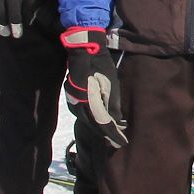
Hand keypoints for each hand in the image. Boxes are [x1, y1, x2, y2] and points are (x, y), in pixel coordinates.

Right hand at [61, 26, 127, 150]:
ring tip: (112, 133)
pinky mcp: (71, 99)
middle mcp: (77, 104)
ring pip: (87, 120)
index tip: (122, 142)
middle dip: (106, 134)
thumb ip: (113, 105)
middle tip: (118, 140)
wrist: (83, 50)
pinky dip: (92, 120)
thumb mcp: (111, 84)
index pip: (101, 123)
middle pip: (93, 125)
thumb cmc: (100, 65)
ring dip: (99, 128)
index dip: (112, 134)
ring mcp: (72, 101)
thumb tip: (117, 123)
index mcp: (87, 100)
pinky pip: (82, 114)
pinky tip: (100, 122)